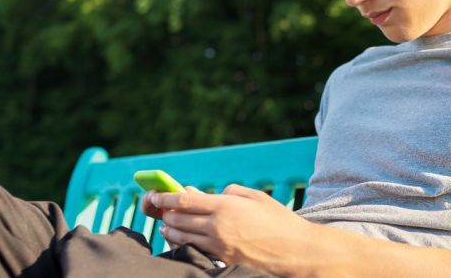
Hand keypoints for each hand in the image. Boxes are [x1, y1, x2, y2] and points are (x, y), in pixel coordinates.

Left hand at [147, 184, 314, 273]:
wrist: (294, 250)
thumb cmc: (278, 220)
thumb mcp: (256, 197)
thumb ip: (232, 191)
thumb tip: (214, 194)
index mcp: (225, 206)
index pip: (184, 200)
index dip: (166, 197)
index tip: (156, 194)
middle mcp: (217, 226)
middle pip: (179, 219)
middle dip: (165, 213)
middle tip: (158, 208)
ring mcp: (218, 246)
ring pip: (183, 237)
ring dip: (171, 230)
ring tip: (166, 225)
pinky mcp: (222, 259)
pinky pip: (196, 250)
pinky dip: (185, 243)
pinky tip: (183, 240)